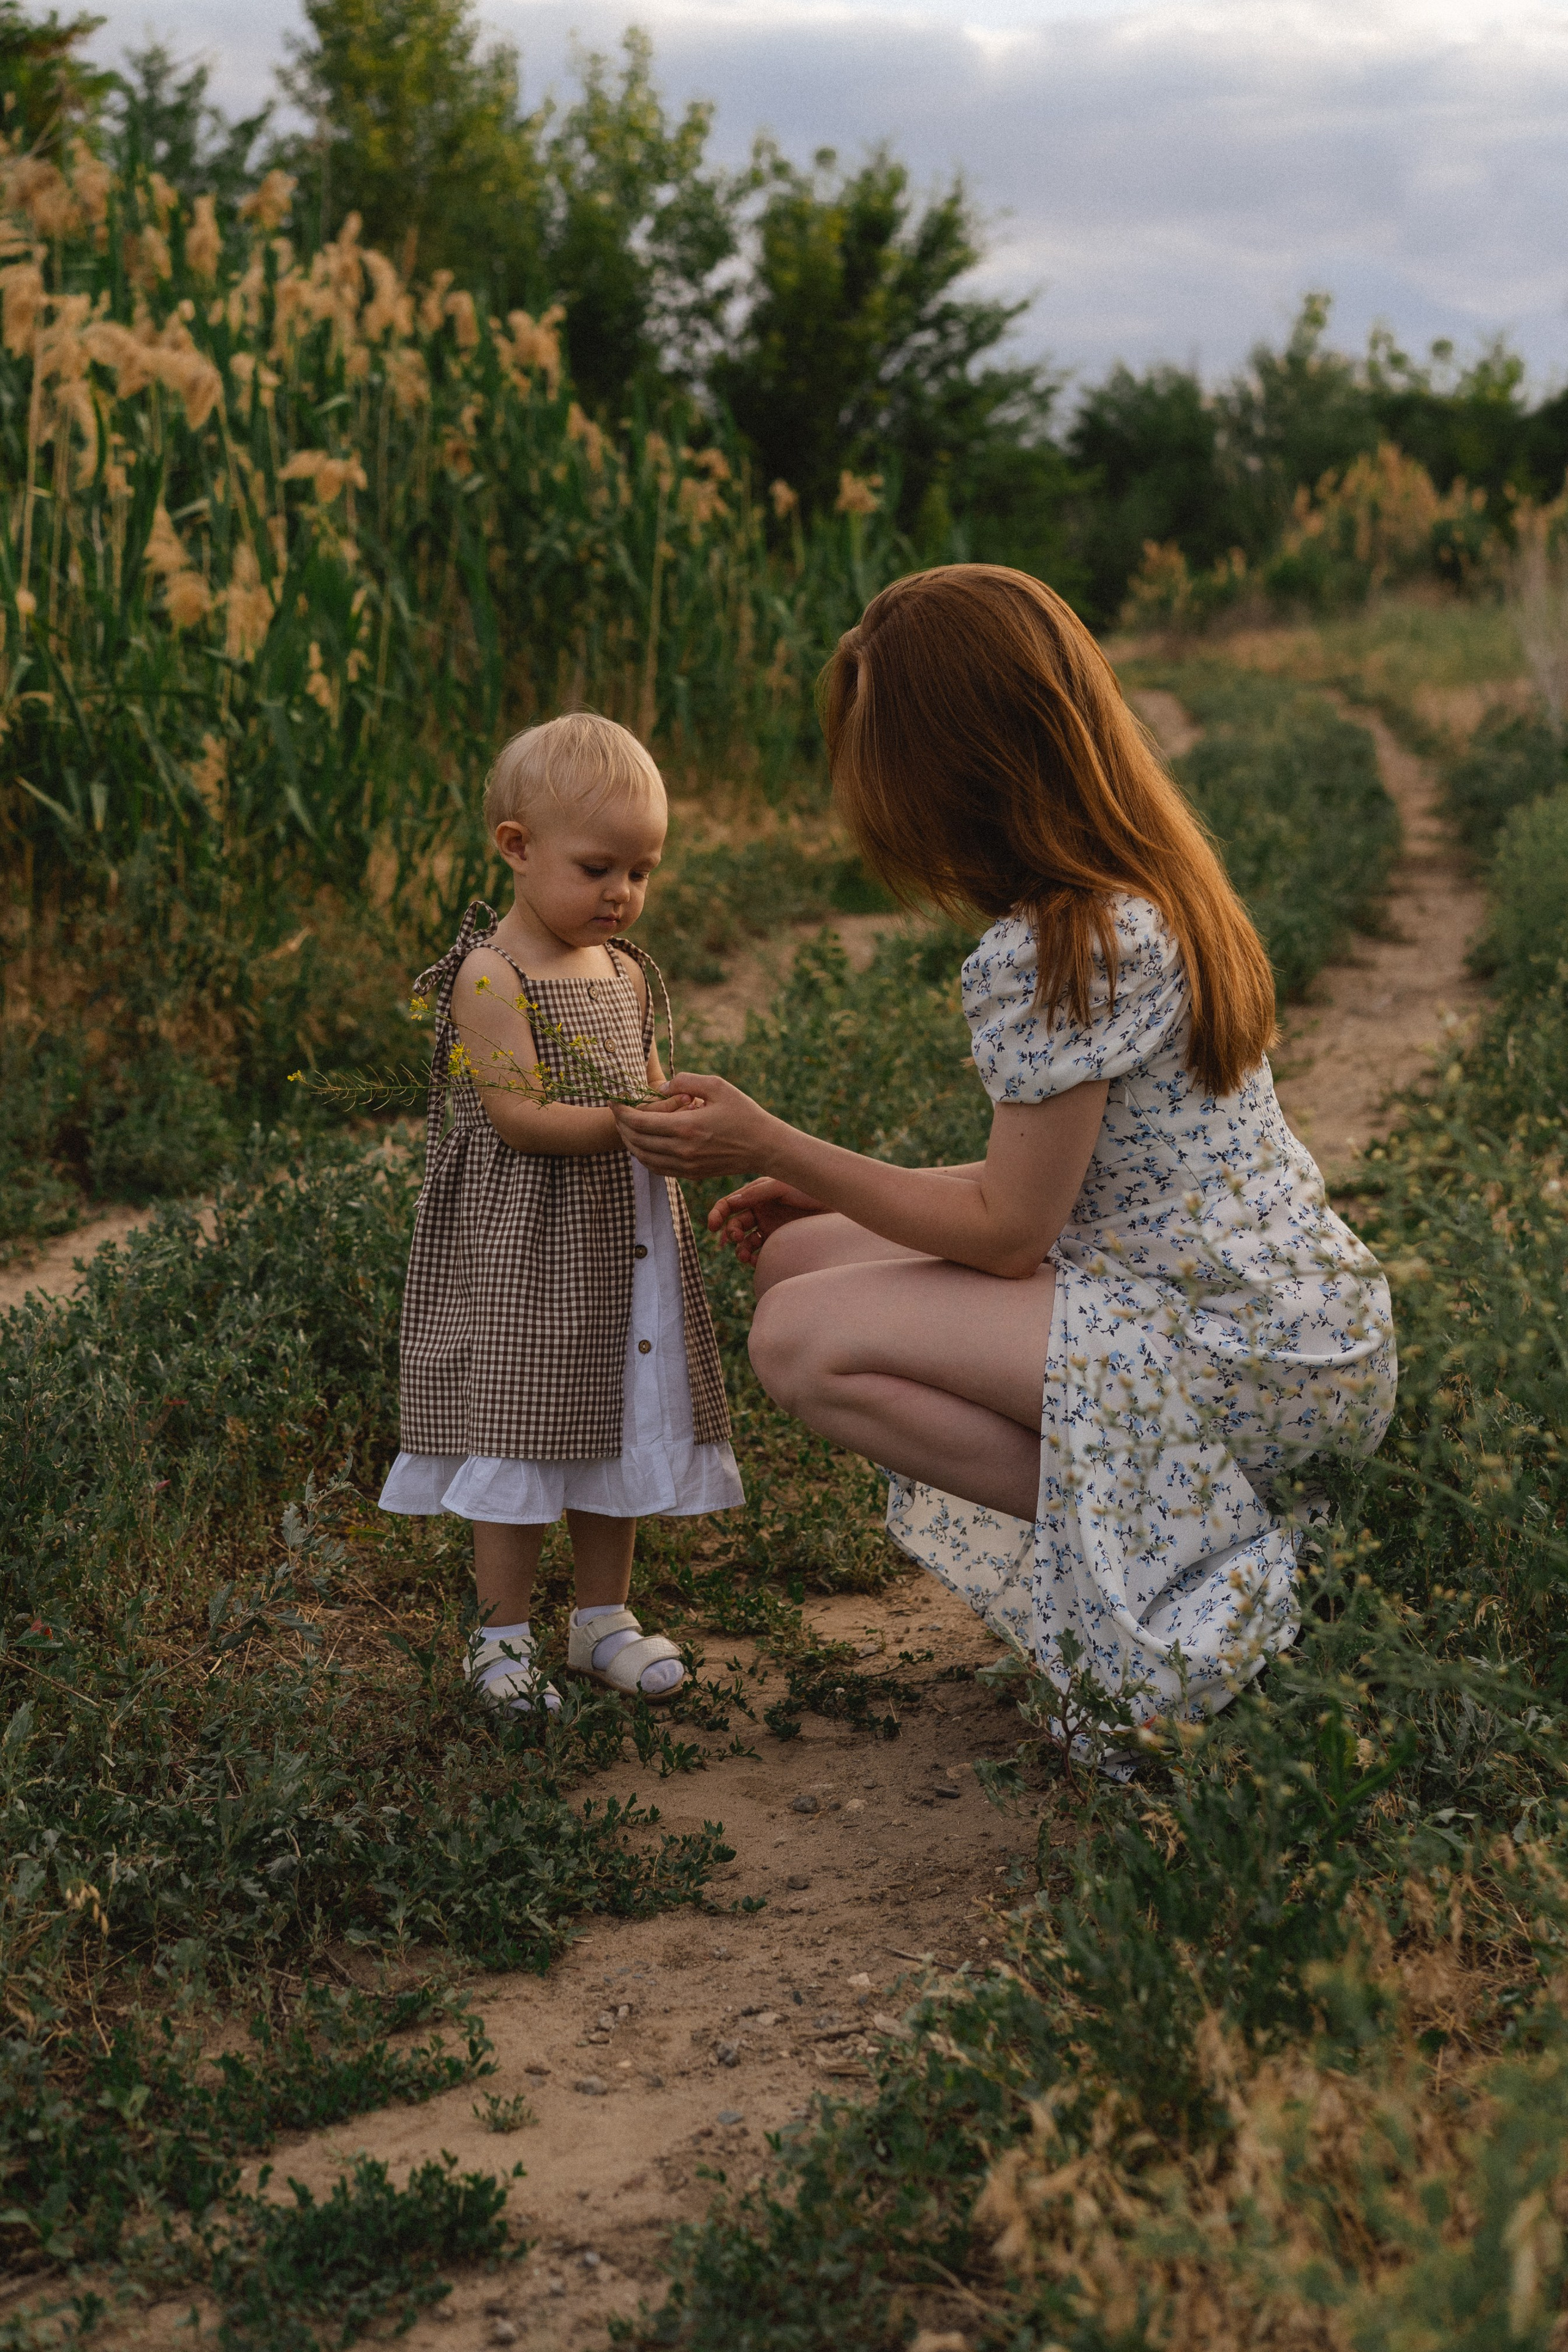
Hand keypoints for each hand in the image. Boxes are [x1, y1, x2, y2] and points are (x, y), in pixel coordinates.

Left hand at [614, 1071, 773, 1179]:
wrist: (764, 1147)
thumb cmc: (743, 1113)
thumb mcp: (718, 1086)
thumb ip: (686, 1080)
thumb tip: (662, 1087)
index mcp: (686, 1126)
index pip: (639, 1122)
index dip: (620, 1111)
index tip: (613, 1100)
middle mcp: (682, 1150)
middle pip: (636, 1141)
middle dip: (620, 1125)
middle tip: (617, 1111)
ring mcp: (686, 1166)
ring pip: (643, 1158)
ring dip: (629, 1142)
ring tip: (626, 1127)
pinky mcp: (691, 1174)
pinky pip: (657, 1168)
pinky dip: (643, 1156)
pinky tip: (643, 1143)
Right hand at [707, 1177, 828, 1264]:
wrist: (837, 1204)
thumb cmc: (810, 1188)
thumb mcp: (781, 1186)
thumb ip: (756, 1193)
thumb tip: (731, 1203)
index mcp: (756, 1194)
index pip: (729, 1204)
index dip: (717, 1214)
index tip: (712, 1227)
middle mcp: (760, 1211)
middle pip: (734, 1225)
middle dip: (730, 1233)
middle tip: (734, 1239)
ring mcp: (769, 1227)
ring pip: (745, 1242)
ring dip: (740, 1249)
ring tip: (744, 1256)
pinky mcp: (780, 1242)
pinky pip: (760, 1253)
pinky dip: (755, 1259)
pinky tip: (756, 1261)